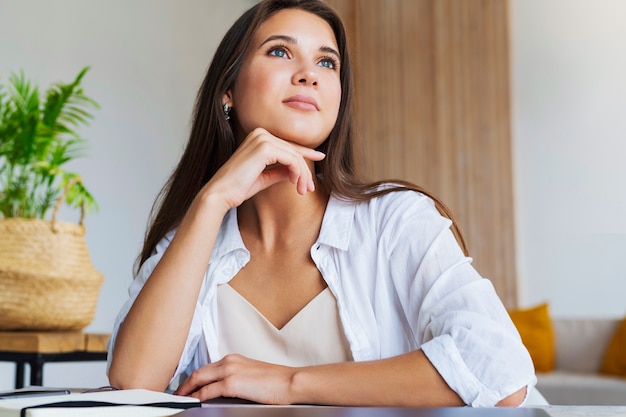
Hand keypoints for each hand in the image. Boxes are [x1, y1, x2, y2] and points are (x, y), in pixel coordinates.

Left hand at [174, 354, 295, 403]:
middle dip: (185, 384)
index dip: (194, 378)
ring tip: (179, 400)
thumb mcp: (252, 375)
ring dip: (186, 390)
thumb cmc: (277, 381)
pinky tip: (192, 402)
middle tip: (177, 394)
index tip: (188, 386)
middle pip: (198, 372)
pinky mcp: (231, 383)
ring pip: (198, 379)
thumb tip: (225, 389)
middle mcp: (229, 361)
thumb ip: (237, 378)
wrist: (290, 382)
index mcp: (234, 359)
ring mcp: (229, 371)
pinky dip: (196, 397)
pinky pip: (206, 391)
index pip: (207, 368)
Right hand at [202, 128, 325, 209]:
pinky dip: (297, 172)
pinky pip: (291, 159)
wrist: (221, 193)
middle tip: (309, 188)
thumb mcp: (265, 178)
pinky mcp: (265, 148)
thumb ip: (280, 171)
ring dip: (302, 174)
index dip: (305, 153)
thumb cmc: (238, 188)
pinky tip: (296, 184)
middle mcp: (260, 133)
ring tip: (303, 190)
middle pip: (293, 151)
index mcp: (258, 137)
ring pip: (295, 156)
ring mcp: (262, 138)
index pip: (287, 145)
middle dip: (304, 171)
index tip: (320, 157)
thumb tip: (295, 172)